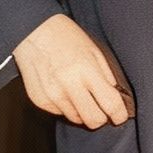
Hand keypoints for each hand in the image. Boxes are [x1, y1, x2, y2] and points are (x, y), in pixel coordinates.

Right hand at [13, 13, 132, 128]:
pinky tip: (63, 90)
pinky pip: (60, 113)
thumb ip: (107, 76)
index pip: (110, 104)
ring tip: (79, 93)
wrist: (32, 31)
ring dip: (82, 112)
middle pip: (94, 120)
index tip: (120, 115)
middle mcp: (68, 86)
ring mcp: (52, 95)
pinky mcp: (40, 100)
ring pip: (77, 119)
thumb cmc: (67, 37)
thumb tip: (117, 100)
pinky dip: (66, 106)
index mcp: (86, 70)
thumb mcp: (94, 50)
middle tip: (102, 109)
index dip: (119, 115)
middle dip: (102, 118)